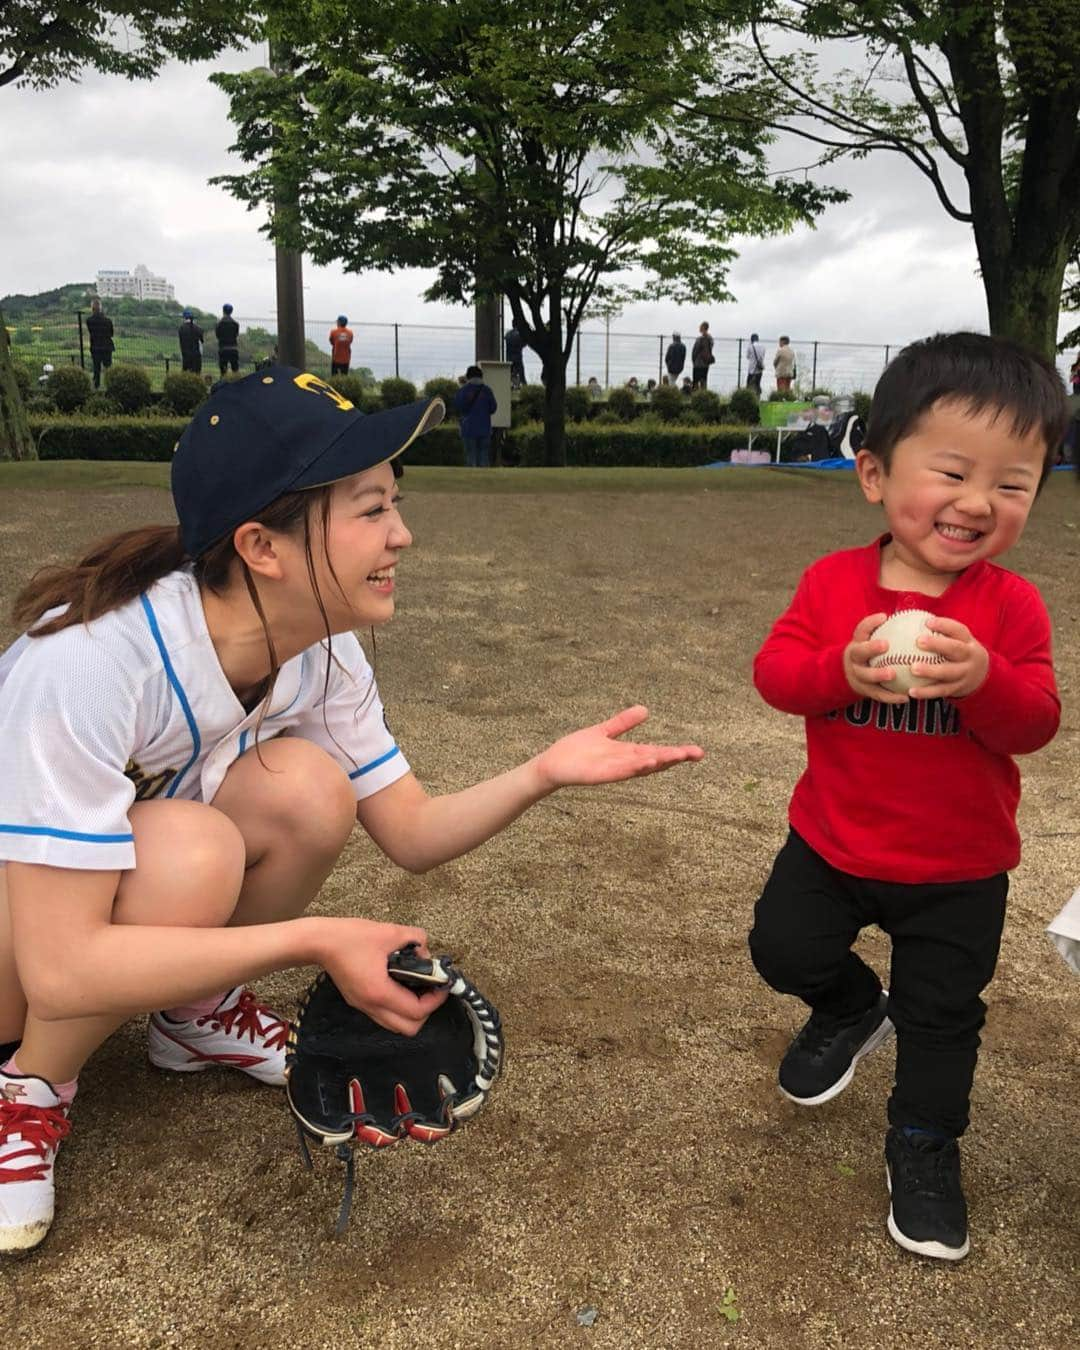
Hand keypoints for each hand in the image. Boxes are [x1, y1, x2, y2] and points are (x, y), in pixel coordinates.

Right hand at [323, 921, 448, 1036]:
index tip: (442, 984)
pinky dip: (399, 1007)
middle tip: (431, 989)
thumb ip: (415, 939)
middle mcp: (371, 1006)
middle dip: (426, 1011)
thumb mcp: (389, 932)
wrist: (320, 942)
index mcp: (379, 992)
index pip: (417, 1011)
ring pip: (396, 1025)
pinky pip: (385, 1015)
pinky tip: (401, 984)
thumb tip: (426, 950)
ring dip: (412, 1012)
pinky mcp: (359, 1002)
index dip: (435, 1000)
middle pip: (408, 1028)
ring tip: (418, 987)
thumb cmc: (350, 937)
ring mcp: (363, 1006)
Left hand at [531, 705, 703, 790]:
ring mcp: (613, 769)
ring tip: (677, 755)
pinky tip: (646, 761)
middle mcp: (624, 763)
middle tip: (698, 753)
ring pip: (640, 766)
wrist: (552, 764)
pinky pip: (619, 771)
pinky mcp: (600, 774)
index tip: (697, 751)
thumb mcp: (604, 732)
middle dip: (675, 757)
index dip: (677, 752)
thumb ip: (623, 723)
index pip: (657, 753)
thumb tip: (645, 709)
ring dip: (658, 762)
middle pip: (654, 761)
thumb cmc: (576, 751)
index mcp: (627, 754)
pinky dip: (633, 767)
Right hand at [843, 612, 909, 704]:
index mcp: (858, 643)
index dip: (870, 623)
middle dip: (871, 648)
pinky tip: (906, 697)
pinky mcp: (864, 691)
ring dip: (878, 674)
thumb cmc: (869, 653)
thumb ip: (889, 631)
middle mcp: (855, 659)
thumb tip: (916, 617)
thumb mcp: (871, 640)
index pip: (861, 630)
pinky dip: (891, 696)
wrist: (848, 674)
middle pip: (859, 652)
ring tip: (893, 674)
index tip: (884, 617)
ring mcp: (858, 676)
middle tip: (885, 645)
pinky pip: (878, 694)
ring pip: (866, 676)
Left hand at [906, 616, 988, 699]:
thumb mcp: (957, 640)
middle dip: (938, 645)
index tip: (927, 622)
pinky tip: (910, 692)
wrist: (982, 676)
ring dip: (930, 671)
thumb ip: (939, 632)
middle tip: (918, 641)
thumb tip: (908, 619)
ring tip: (912, 669)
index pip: (958, 630)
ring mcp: (964, 674)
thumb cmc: (959, 652)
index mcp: (968, 641)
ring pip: (948, 673)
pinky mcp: (957, 689)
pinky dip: (926, 692)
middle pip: (956, 649)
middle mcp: (969, 657)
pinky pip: (941, 691)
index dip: (944, 625)